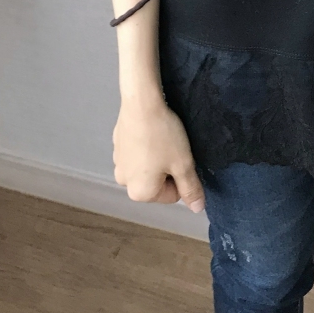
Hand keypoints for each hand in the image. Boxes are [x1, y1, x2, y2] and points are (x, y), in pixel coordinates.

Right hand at [113, 95, 204, 211]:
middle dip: (167, 168)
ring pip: (147, 167)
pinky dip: (146, 145)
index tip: (181, 158)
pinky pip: (137, 153)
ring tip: (161, 138)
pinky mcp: (116, 145)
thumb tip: (197, 209)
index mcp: (140, 193)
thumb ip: (191, 189)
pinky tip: (150, 131)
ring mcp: (117, 163)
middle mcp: (124, 183)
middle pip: (157, 183)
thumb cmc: (164, 136)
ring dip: (156, 157)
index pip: (172, 195)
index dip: (181, 176)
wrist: (141, 102)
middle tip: (173, 148)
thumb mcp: (183, 164)